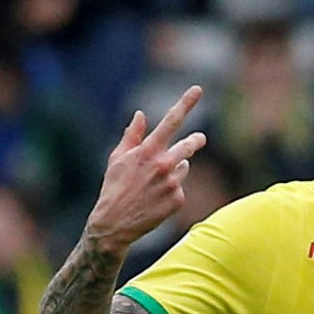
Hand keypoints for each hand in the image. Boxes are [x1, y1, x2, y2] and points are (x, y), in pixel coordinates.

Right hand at [85, 86, 207, 252]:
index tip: (198, 89)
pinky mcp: (178, 199)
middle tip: (199, 138)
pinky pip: (181, 187)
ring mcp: (173, 183)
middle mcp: (164, 165)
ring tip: (154, 182)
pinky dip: (172, 190)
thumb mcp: (117, 158)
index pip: (171, 121)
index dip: (185, 103)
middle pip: (189, 145)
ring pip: (184, 167)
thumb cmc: (113, 188)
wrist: (114, 224)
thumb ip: (131, 135)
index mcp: (148, 151)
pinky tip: (156, 199)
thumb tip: (140, 114)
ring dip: (175, 169)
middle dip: (196, 140)